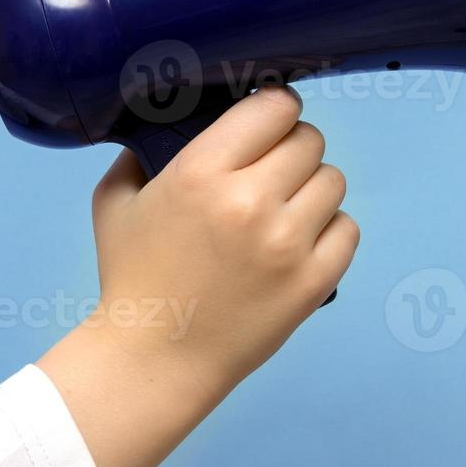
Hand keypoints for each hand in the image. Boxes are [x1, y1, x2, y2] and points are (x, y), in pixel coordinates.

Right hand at [38, 86, 358, 466]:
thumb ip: (143, 150)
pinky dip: (330, 231)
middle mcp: (250, 201)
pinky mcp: (313, 281)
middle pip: (309, 141)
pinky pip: (348, 229)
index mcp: (201, 172)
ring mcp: (287, 243)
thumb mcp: (117, 201)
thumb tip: (177, 118)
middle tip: (272, 173)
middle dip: (292, 151)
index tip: (267, 125)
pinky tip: (302, 242)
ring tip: (285, 211)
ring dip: (312, 190)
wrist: (155, 358)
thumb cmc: (134, 278)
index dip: (275, 111)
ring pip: (333, 181)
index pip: (275, 107)